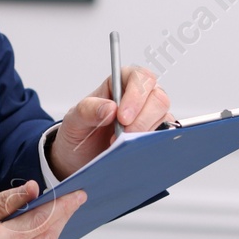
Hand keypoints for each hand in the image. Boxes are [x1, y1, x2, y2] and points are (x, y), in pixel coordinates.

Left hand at [46, 65, 172, 179]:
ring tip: (122, 144)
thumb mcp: (73, 121)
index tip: (122, 117)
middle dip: (143, 118)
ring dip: (145, 132)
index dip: (136, 94)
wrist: (79, 161)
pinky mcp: (155, 135)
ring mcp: (149, 117)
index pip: (139, 77)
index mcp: (118, 85)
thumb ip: (87, 110)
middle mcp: (138, 98)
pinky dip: (152, 143)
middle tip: (124, 134)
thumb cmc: (78, 134)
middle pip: (157, 96)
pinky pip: (165, 136)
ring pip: (164, 116)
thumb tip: (110, 107)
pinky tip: (135, 150)